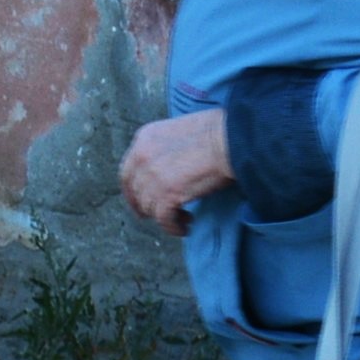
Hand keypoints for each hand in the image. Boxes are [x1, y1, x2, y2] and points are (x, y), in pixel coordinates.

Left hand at [119, 110, 233, 232]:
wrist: (231, 140)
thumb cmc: (219, 133)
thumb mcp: (181, 131)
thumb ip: (167, 148)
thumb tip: (171, 167)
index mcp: (144, 138)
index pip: (129, 170)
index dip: (133, 190)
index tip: (141, 201)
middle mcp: (142, 157)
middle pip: (136, 191)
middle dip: (145, 206)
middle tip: (157, 216)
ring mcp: (152, 177)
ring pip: (149, 207)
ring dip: (164, 217)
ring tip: (184, 220)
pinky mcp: (167, 194)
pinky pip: (164, 219)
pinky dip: (173, 227)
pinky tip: (185, 229)